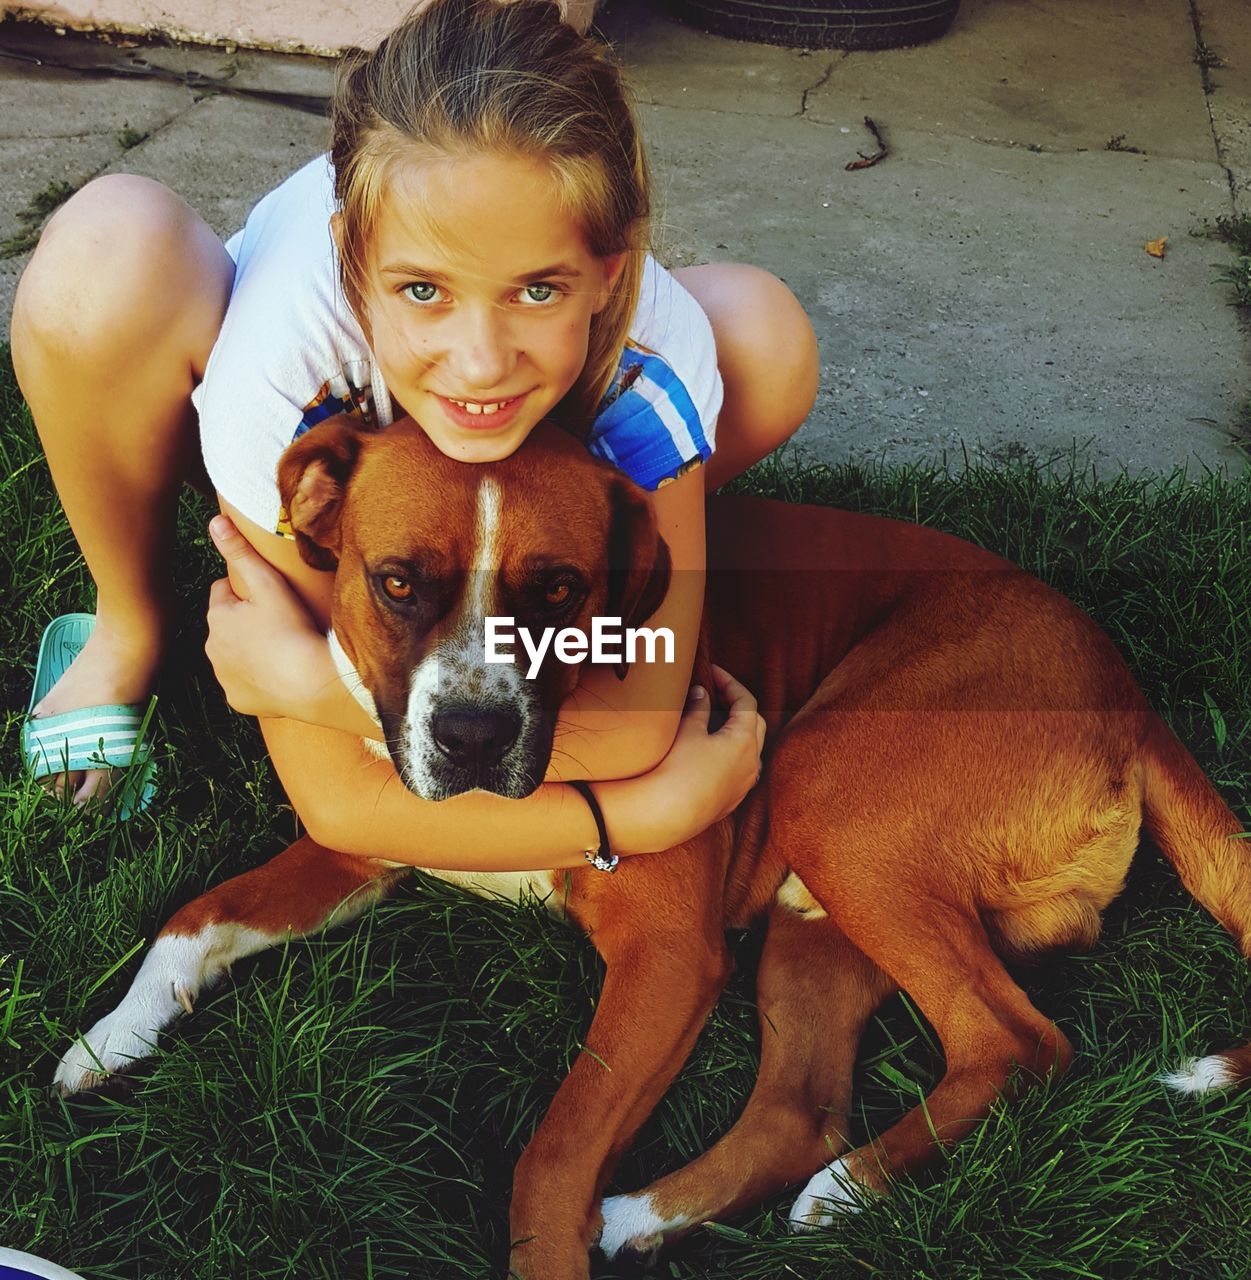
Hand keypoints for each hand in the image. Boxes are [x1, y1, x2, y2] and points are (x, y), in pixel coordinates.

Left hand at [205, 515, 333, 719]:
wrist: (310, 683)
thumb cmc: (292, 629)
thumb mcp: (268, 583)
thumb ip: (240, 550)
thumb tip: (215, 521)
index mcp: (216, 617)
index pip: (223, 593)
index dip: (247, 592)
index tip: (269, 598)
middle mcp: (211, 649)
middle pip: (227, 626)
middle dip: (245, 622)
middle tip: (280, 622)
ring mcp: (224, 678)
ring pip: (234, 655)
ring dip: (250, 650)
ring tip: (281, 647)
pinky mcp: (238, 701)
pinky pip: (245, 685)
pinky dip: (257, 680)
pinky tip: (278, 674)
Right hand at [626, 664, 766, 851]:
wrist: (666, 814)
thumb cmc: (678, 769)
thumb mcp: (688, 731)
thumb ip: (699, 708)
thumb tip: (702, 694)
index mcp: (745, 741)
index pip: (747, 702)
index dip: (730, 683)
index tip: (712, 672)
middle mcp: (751, 764)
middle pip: (756, 724)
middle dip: (739, 705)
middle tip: (717, 692)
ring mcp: (743, 785)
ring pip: (750, 750)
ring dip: (737, 732)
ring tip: (714, 721)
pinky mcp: (730, 801)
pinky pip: (739, 771)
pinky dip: (730, 755)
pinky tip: (710, 753)